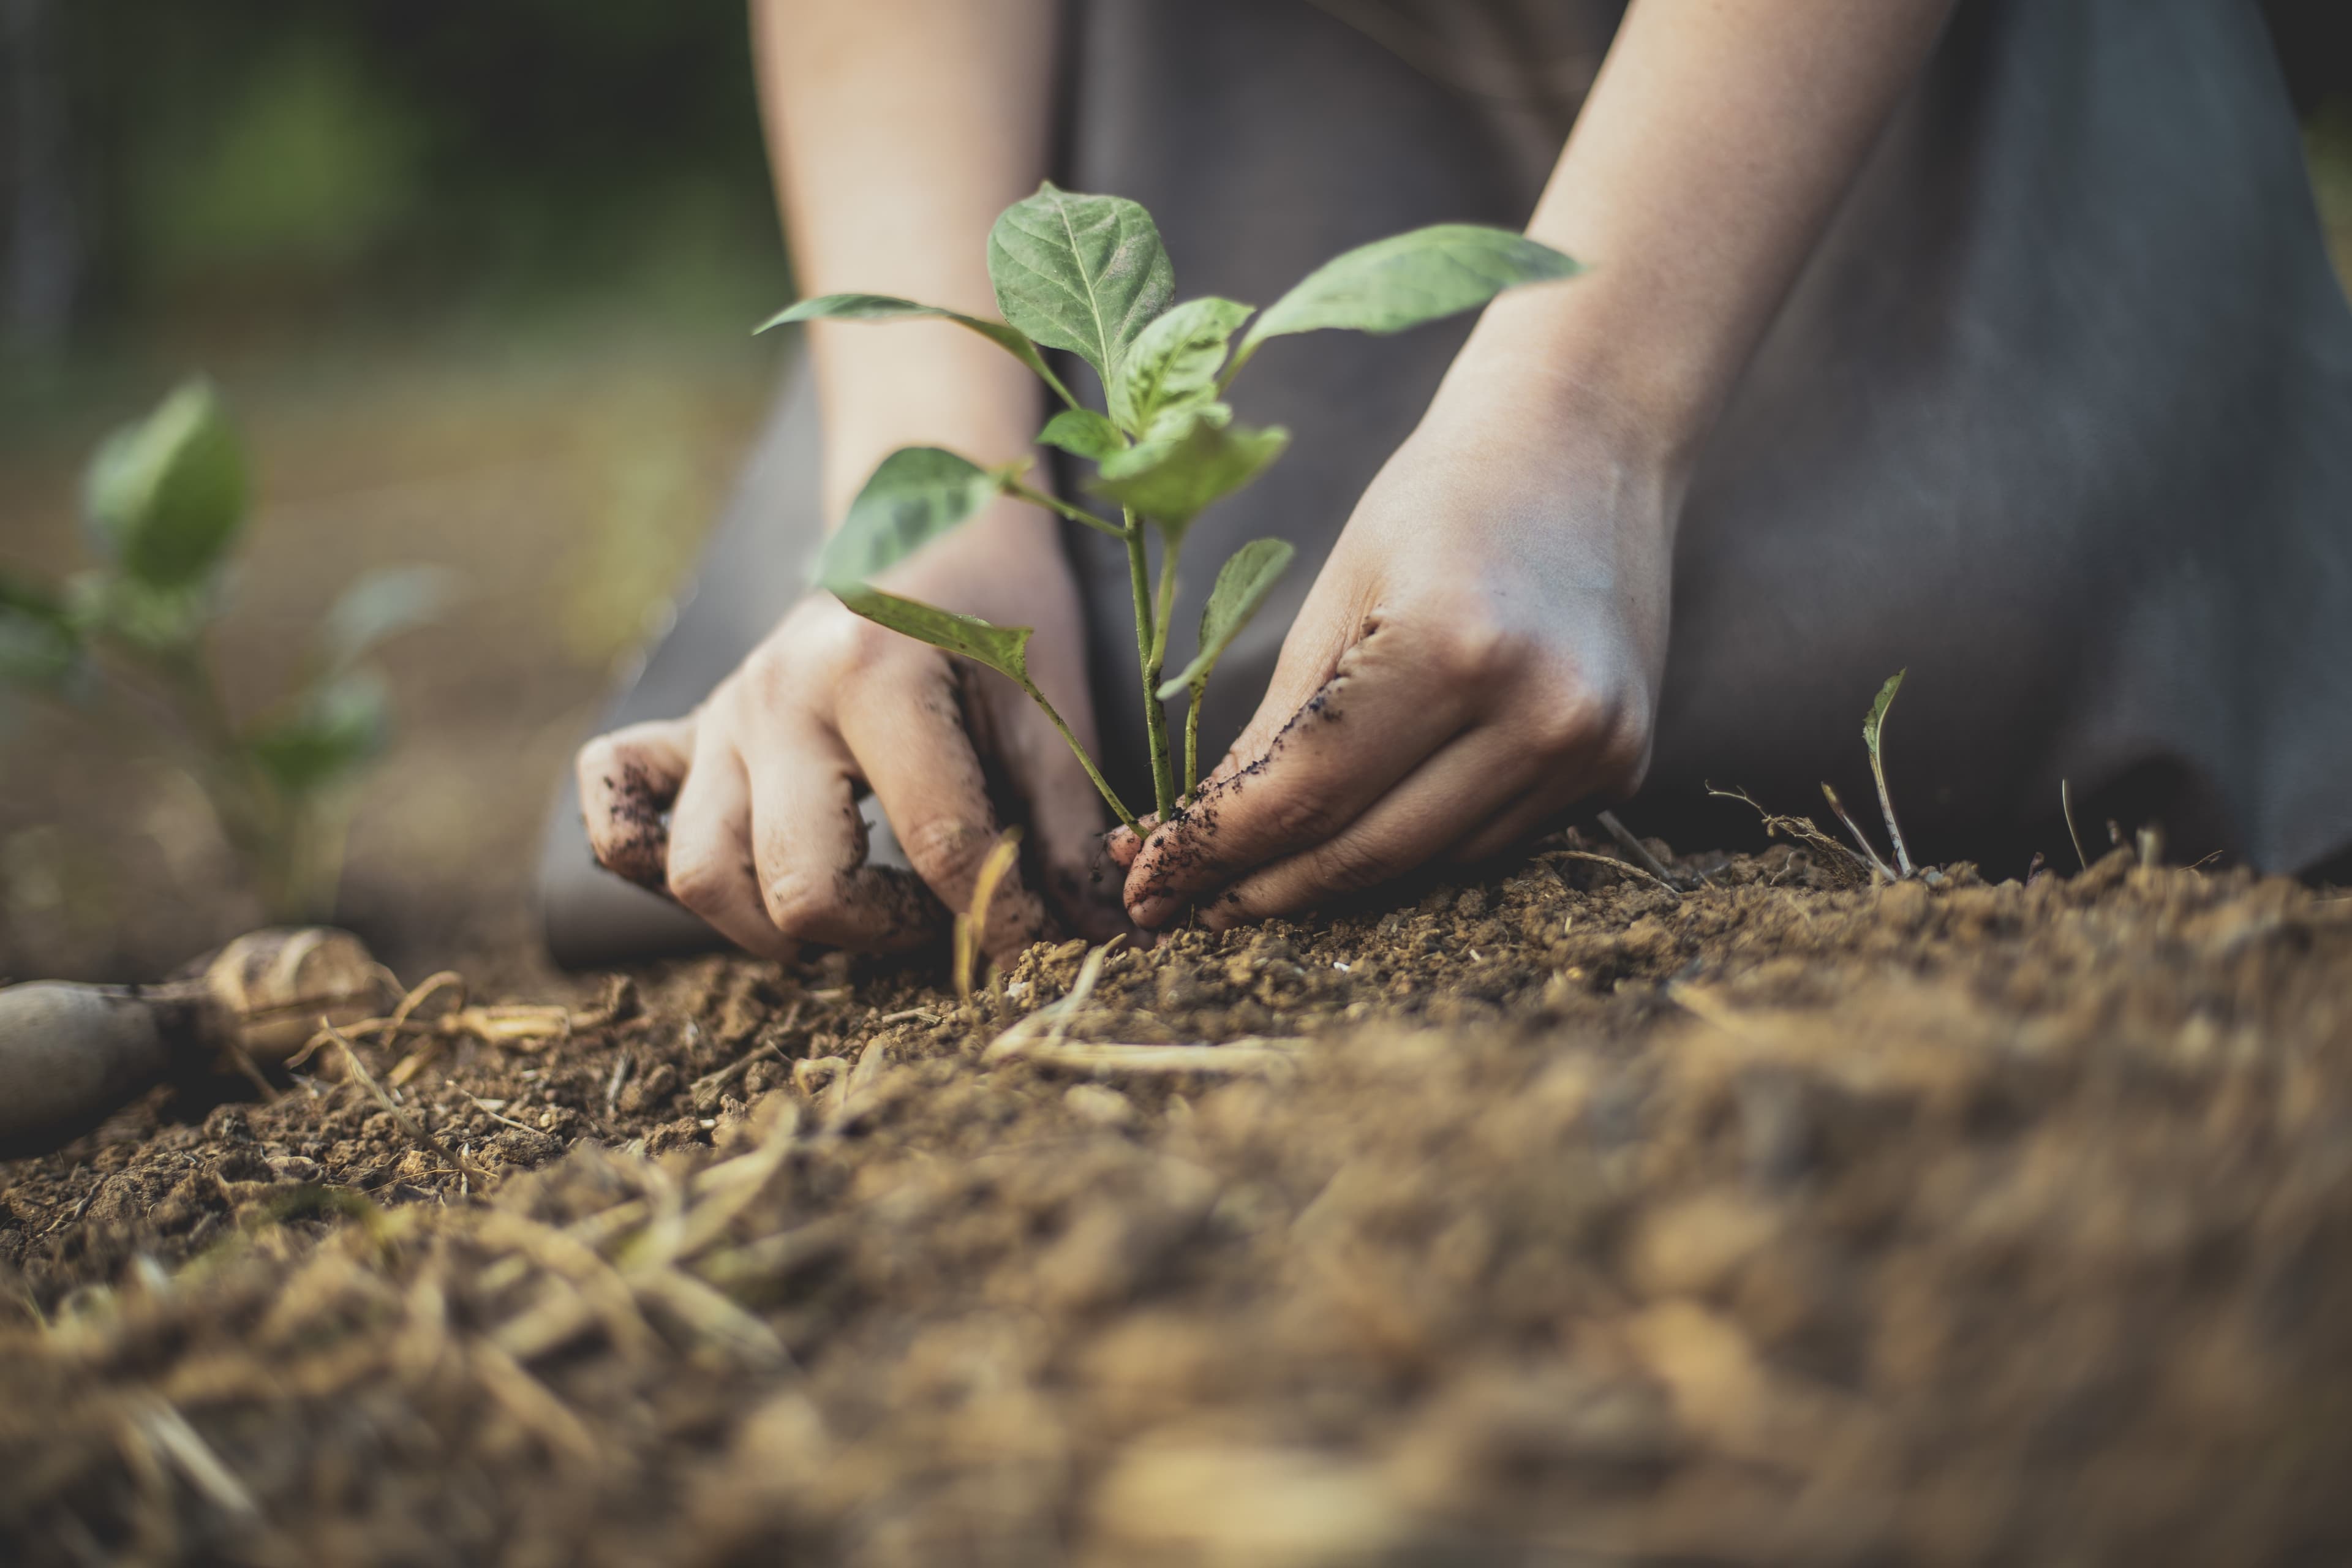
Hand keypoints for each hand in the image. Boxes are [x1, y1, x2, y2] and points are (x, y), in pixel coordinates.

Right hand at [577, 507, 1113, 962]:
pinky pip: (619, 809)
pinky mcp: (686, 731)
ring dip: (777, 925)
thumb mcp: (1050, 703)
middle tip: (938, 914)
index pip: (936, 846)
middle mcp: (775, 696)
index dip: (999, 918)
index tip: (1036, 948)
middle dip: (882, 932)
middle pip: (797, 886)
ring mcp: (721, 716)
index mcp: (873, 674)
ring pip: (702, 875)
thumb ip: (1063, 823)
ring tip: (857, 908)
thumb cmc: (999, 611)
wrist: (930, 521)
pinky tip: (736, 876)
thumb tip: (1093, 937)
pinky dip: (646, 858)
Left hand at [1109, 383, 1674, 929]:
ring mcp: (1593, 748)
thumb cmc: (1439, 503)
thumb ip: (1274, 733)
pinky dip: (1418, 844)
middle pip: (1366, 854)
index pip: (1306, 796)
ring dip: (1335, 878)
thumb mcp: (1335, 598)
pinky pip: (1490, 842)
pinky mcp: (1622, 764)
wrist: (1586, 441)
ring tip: (1255, 875)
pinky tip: (1366, 825)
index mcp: (1452, 648)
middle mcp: (1539, 712)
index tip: (1146, 886)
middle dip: (1260, 890)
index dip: (1214, 853)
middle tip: (1178, 907)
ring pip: (1428, 865)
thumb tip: (1196, 844)